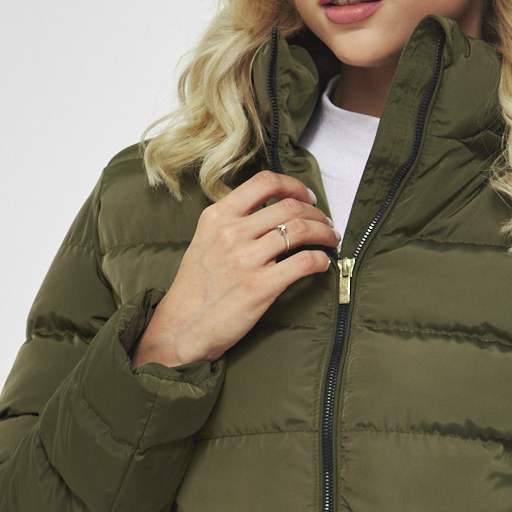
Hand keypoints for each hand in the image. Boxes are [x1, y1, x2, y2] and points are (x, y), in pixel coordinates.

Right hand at [132, 171, 337, 367]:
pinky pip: (304, 262)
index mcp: (217, 217)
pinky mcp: (260, 286)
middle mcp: (232, 233)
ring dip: (324, 232)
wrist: (180, 329)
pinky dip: (321, 259)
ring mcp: (246, 259)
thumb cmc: (194, 290)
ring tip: (331, 239)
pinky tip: (323, 264)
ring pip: (301, 229)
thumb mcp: (204, 242)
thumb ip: (230, 224)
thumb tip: (267, 213)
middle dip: (317, 212)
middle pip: (290, 205)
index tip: (307, 196)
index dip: (294, 185)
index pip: (264, 182)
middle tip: (325, 222)